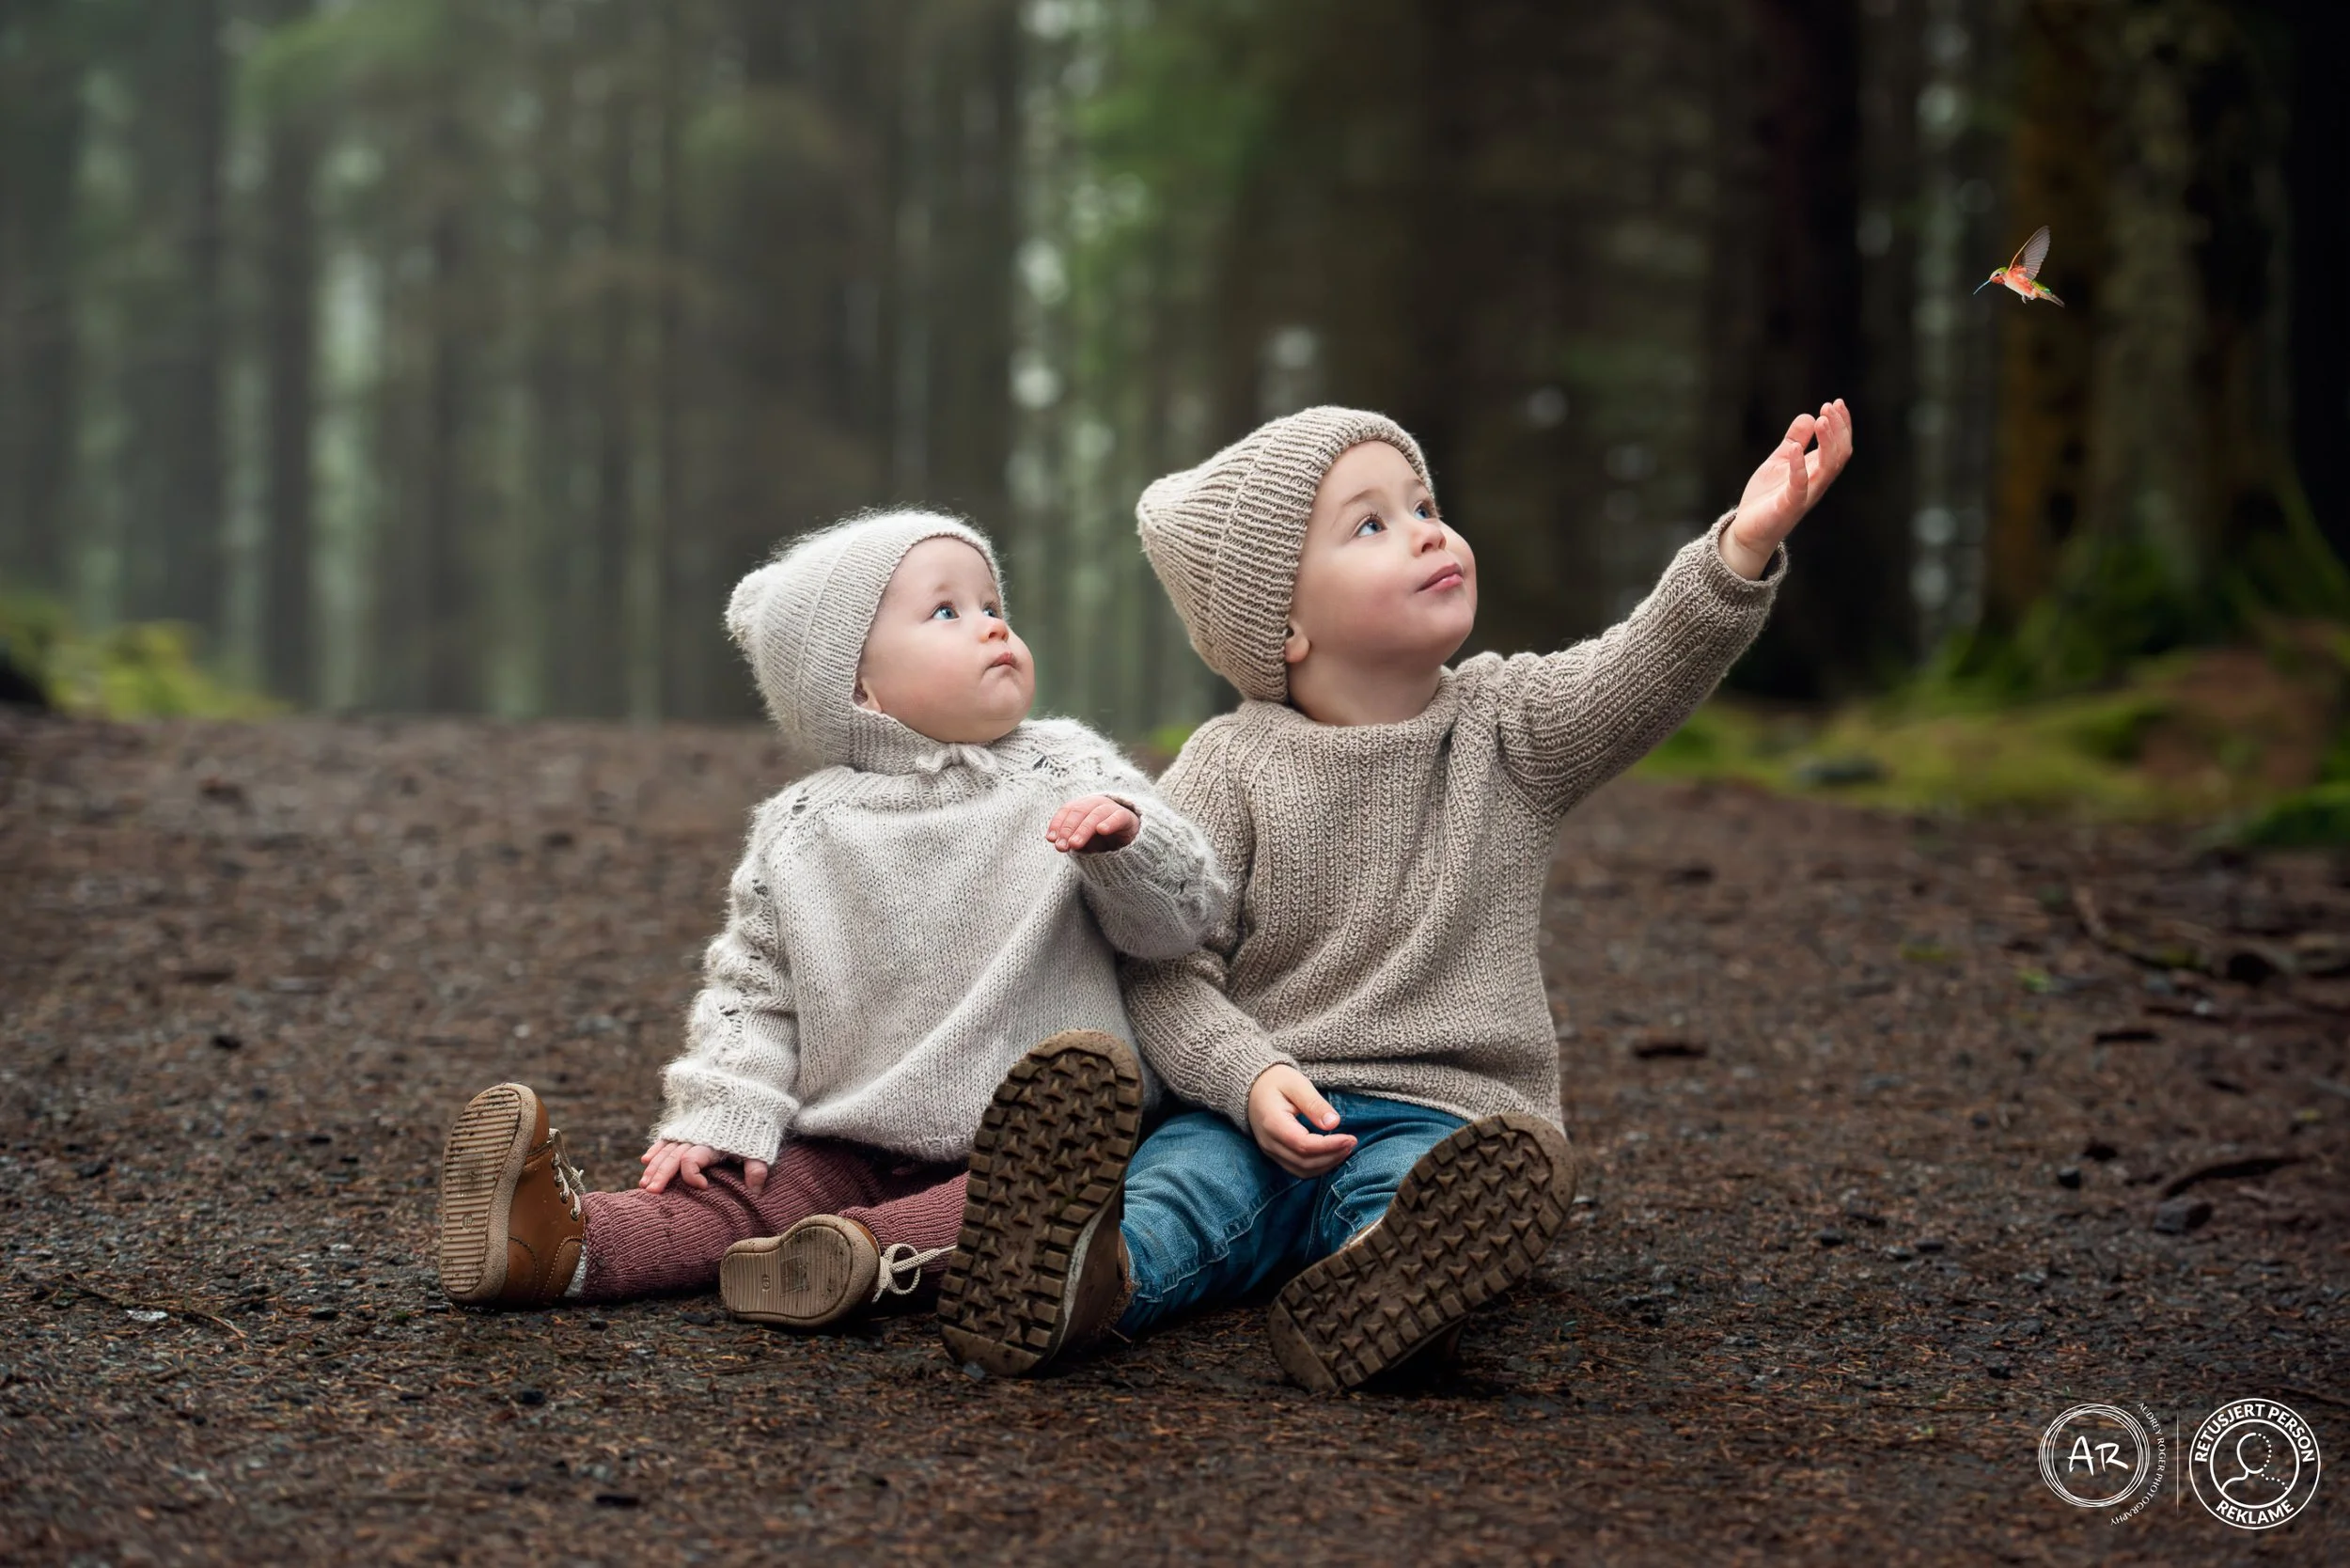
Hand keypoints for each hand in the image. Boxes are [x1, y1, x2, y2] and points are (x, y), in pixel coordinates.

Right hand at [638, 1139, 768, 1195]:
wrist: (748, 1097)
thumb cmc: (753, 1127)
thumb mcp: (758, 1147)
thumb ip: (756, 1168)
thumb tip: (756, 1192)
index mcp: (710, 1144)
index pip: (692, 1161)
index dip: (693, 1176)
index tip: (703, 1187)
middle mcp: (695, 1138)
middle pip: (673, 1158)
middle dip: (661, 1175)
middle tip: (652, 1192)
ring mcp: (687, 1132)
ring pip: (666, 1150)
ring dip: (653, 1167)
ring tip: (644, 1185)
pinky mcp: (685, 1127)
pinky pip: (666, 1138)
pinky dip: (655, 1148)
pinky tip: (645, 1160)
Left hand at [1046, 793, 1138, 853]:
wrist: (1130, 841)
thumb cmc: (1102, 841)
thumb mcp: (1084, 841)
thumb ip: (1071, 840)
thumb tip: (1055, 842)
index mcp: (1083, 806)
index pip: (1067, 809)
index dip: (1058, 823)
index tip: (1051, 839)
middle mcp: (1096, 804)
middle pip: (1079, 811)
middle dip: (1068, 829)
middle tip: (1061, 846)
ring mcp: (1112, 809)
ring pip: (1095, 814)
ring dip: (1083, 829)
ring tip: (1075, 844)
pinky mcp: (1127, 818)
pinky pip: (1118, 817)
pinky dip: (1109, 822)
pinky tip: (1101, 830)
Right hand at [1246, 1065, 1356, 1177]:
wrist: (1252, 1087)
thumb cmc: (1275, 1081)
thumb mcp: (1296, 1084)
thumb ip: (1314, 1104)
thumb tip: (1334, 1124)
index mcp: (1273, 1123)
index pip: (1304, 1145)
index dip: (1330, 1146)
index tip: (1350, 1138)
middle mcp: (1269, 1143)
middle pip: (1304, 1162)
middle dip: (1332, 1156)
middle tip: (1351, 1142)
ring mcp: (1270, 1151)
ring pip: (1302, 1170)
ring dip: (1326, 1164)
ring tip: (1345, 1149)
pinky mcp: (1275, 1154)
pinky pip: (1298, 1169)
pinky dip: (1317, 1166)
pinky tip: (1332, 1154)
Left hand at [1722, 399, 1852, 577]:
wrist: (1748, 530)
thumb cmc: (1766, 498)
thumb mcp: (1779, 462)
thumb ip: (1794, 441)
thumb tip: (1808, 416)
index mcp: (1816, 471)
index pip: (1839, 446)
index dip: (1841, 424)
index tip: (1837, 402)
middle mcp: (1816, 483)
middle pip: (1839, 455)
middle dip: (1838, 429)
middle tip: (1831, 406)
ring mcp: (1804, 495)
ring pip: (1827, 469)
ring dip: (1827, 443)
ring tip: (1822, 420)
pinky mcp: (1788, 506)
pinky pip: (1799, 487)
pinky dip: (1798, 468)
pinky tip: (1794, 449)